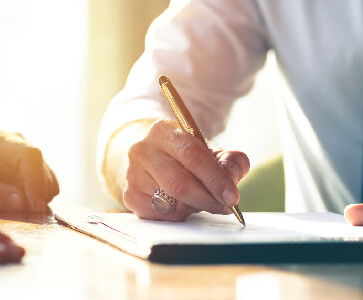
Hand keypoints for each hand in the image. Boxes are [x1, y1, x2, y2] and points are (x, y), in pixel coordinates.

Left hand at [0, 130, 58, 212]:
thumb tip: (21, 202)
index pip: (29, 156)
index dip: (37, 181)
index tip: (35, 207)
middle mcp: (16, 141)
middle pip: (42, 167)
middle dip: (37, 193)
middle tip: (24, 213)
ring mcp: (26, 150)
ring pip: (48, 175)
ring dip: (39, 196)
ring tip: (16, 207)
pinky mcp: (32, 163)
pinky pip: (47, 181)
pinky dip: (39, 195)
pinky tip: (20, 201)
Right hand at [120, 120, 248, 220]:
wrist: (156, 158)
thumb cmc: (187, 156)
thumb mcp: (212, 151)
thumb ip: (230, 161)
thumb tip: (231, 179)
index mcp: (163, 131)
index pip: (192, 155)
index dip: (215, 179)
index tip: (232, 196)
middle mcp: (142, 150)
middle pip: (179, 183)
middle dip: (207, 198)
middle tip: (225, 206)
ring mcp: (132, 174)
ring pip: (170, 201)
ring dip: (194, 207)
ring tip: (202, 200)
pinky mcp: (130, 195)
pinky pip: (160, 215)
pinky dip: (178, 214)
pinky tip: (183, 204)